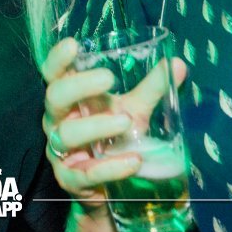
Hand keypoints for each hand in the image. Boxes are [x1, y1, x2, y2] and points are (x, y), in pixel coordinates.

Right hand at [41, 38, 187, 206]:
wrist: (110, 187)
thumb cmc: (114, 138)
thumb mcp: (133, 110)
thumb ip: (151, 89)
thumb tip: (178, 64)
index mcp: (69, 98)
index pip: (53, 74)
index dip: (58, 59)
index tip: (74, 44)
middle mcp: (58, 121)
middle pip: (55, 97)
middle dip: (78, 86)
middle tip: (108, 78)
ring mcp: (60, 151)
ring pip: (67, 134)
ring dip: (96, 126)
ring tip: (126, 122)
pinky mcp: (71, 180)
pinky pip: (85, 173)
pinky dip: (110, 166)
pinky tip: (133, 161)